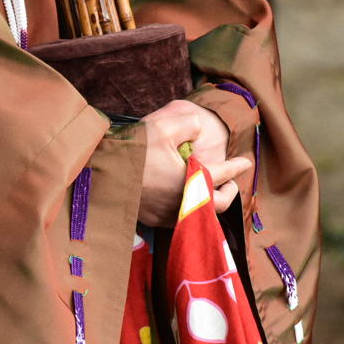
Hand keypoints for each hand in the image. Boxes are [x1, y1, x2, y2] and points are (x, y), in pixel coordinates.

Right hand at [137, 100, 251, 226]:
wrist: (98, 176)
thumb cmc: (132, 152)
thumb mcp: (161, 127)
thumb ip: (187, 123)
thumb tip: (198, 128)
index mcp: (192, 181)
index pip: (223, 174)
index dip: (237, 166)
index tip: (245, 162)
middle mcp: (184, 203)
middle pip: (218, 205)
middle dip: (228, 192)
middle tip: (229, 182)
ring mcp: (168, 216)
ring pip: (199, 215)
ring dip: (207, 202)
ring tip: (205, 189)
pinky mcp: (152, 220)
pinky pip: (179, 218)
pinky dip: (187, 209)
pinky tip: (181, 198)